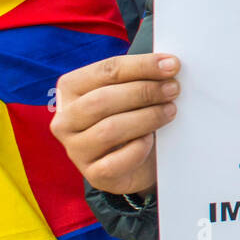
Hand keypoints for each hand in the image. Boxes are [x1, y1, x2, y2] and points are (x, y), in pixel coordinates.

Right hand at [51, 53, 179, 195]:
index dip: (141, 66)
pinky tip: (151, 140)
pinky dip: (139, 148)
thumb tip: (169, 65)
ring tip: (170, 111)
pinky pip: (117, 160)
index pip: (106, 71)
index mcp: (71, 89)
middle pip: (103, 99)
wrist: (137, 163)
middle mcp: (66, 119)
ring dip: (146, 117)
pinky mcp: (93, 174)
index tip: (172, 64)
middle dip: (144, 91)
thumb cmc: (132, 118)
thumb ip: (142, 77)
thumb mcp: (131, 94)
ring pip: (109, 129)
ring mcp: (76, 149)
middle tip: (173, 89)